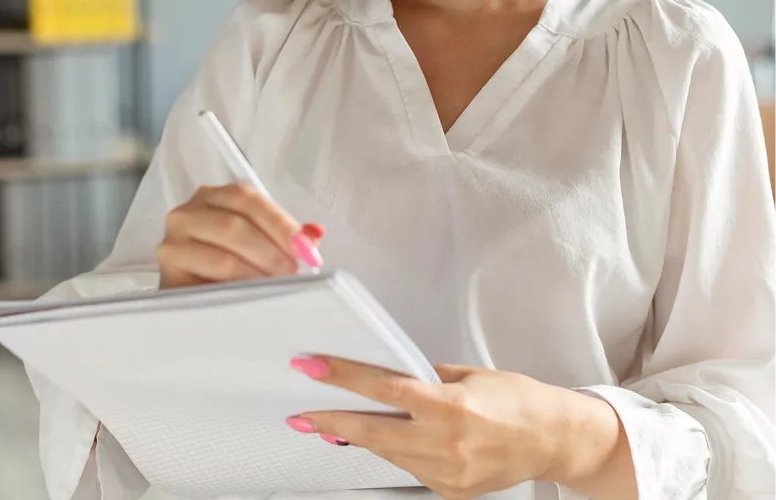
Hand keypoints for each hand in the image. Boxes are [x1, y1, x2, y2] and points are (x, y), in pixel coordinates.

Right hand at [157, 183, 323, 287]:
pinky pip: (207, 280)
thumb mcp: (261, 244)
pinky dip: (236, 286)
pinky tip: (253, 295)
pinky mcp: (168, 274)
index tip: (305, 247)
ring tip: (280, 285)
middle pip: (234, 225)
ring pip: (222, 254)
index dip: (279, 222)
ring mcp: (173, 242)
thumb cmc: (230, 264)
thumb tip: (315, 234)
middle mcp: (188, 212)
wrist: (195, 299)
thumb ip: (286, 237)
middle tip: (296, 272)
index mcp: (214, 196)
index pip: (247, 199)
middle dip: (272, 251)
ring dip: (257, 272)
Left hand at [284, 355, 572, 499]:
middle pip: (373, 431)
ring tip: (331, 423)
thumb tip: (388, 377)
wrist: (554, 438)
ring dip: (358, 437)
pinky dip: (392, 453)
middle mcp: (446, 443)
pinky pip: (409, 469)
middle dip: (332, 420)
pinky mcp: (451, 492)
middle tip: (302, 414)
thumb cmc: (517, 398)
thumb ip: (424, 378)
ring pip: (387, 454)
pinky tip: (381, 439)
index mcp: (450, 406)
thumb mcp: (467, 375)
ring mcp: (447, 474)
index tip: (313, 367)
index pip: (383, 388)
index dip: (343, 377)